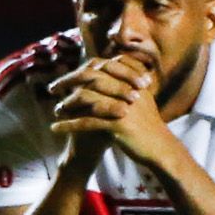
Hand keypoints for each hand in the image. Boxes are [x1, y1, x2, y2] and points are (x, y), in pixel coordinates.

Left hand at [47, 56, 180, 168]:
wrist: (161, 148)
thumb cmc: (148, 126)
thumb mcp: (140, 99)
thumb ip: (124, 86)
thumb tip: (102, 74)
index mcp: (133, 80)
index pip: (102, 66)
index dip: (82, 69)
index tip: (68, 76)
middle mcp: (129, 89)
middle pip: (92, 77)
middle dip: (69, 80)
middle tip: (53, 88)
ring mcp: (124, 105)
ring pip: (88, 98)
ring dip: (67, 103)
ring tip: (56, 110)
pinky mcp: (119, 124)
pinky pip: (87, 122)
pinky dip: (69, 124)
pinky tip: (56, 128)